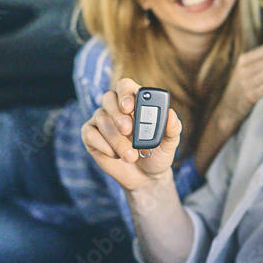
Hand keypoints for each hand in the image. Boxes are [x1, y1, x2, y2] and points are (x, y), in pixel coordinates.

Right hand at [82, 77, 181, 191]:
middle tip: (127, 130)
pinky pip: (90, 133)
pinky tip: (116, 156)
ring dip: (116, 139)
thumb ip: (173, 128)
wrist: (145, 176)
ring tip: (131, 156)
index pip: (125, 86)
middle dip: (117, 114)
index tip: (129, 107)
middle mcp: (116, 107)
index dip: (125, 93)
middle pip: (109, 98)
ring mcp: (102, 120)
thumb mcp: (169, 143)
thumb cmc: (157, 154)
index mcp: (136, 101)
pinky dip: (104, 146)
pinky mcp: (90, 134)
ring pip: (101, 118)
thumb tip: (171, 114)